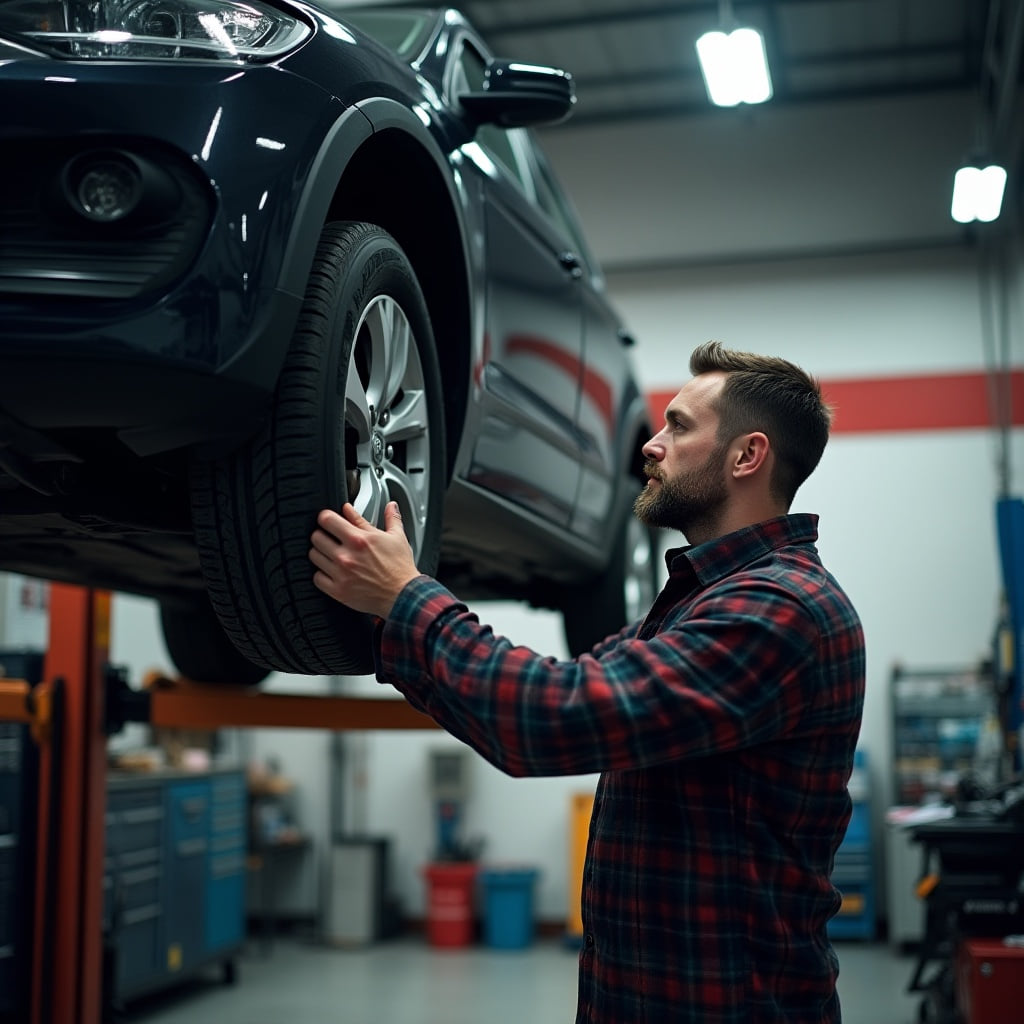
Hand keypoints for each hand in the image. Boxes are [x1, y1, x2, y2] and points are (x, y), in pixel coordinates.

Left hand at [309, 502, 419, 618]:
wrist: (404, 595)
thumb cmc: (400, 568)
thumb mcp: (397, 537)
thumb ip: (391, 518)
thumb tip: (390, 505)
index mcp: (359, 539)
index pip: (327, 519)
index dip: (326, 517)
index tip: (328, 519)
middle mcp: (346, 555)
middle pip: (316, 536)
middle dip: (322, 534)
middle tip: (329, 538)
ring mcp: (341, 573)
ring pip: (314, 556)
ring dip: (320, 553)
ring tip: (330, 555)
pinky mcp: (338, 590)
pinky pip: (317, 578)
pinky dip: (322, 574)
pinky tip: (331, 572)